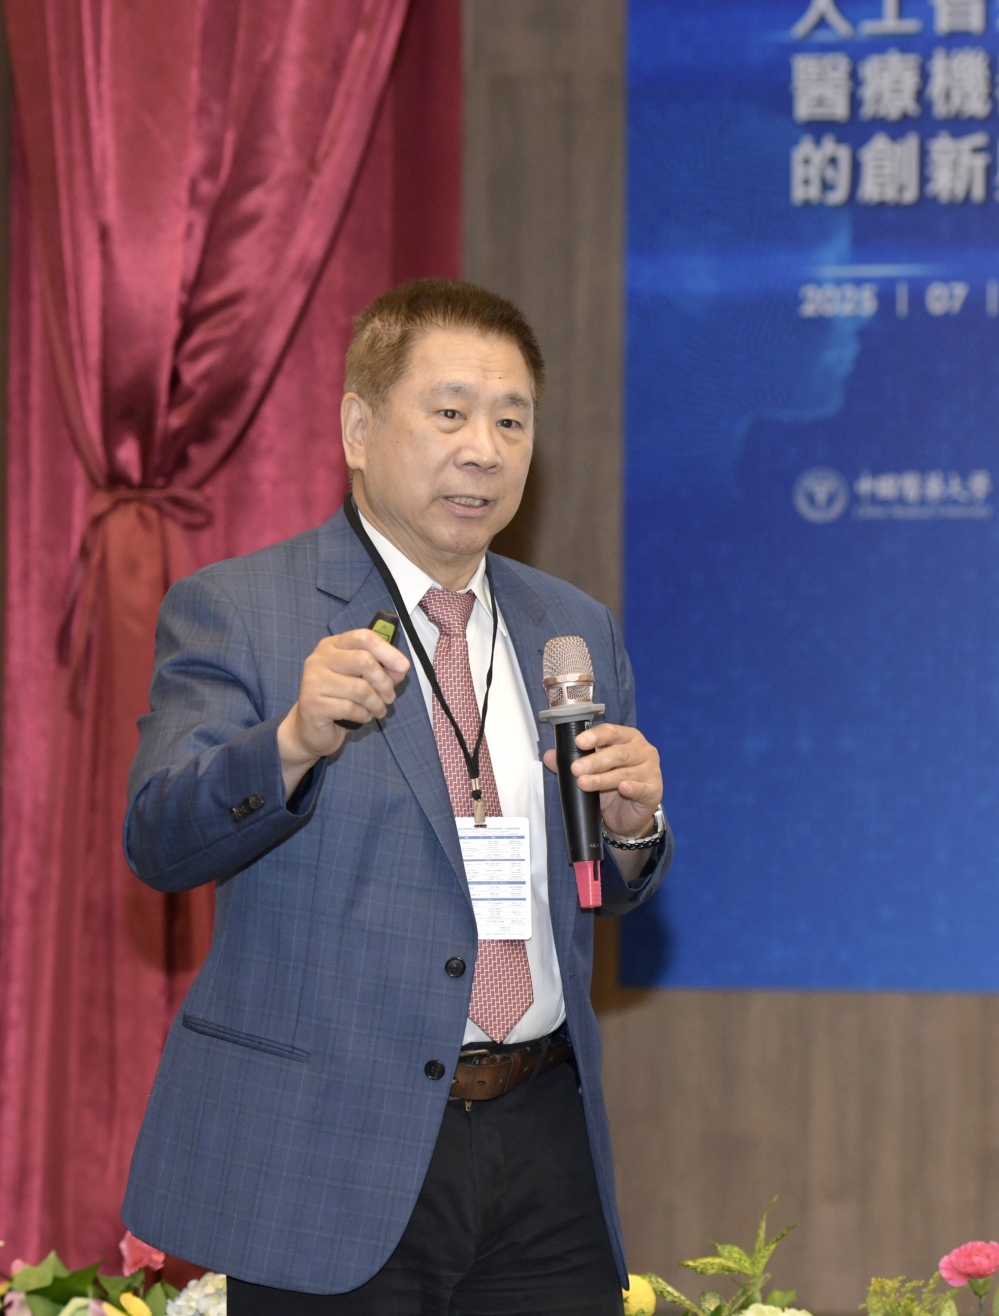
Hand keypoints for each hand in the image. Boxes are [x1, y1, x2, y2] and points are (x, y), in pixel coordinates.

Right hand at [278, 629, 409, 795]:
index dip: (387, 651)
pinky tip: (363, 717)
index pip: (363, 637)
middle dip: (384, 681)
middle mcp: (320, 659)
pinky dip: (364, 715)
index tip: (403, 667)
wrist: (311, 729)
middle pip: (364, 660)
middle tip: (389, 696)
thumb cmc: (340, 699)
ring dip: (376, 703)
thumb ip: (381, 670)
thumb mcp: (362, 680)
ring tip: (378, 710)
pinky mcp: (313, 704)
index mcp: (332, 646)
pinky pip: (351, 708)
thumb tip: (401, 668)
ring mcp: (313, 681)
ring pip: (360, 688)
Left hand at [542, 723, 661, 839]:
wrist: (627, 816)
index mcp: (627, 738)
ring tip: (584, 783)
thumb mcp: (590, 773)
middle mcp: (642, 750)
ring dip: (603, 778)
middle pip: (618, 752)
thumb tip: (549, 756)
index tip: (579, 742)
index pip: (611, 732)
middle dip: (594, 761)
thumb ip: (572, 762)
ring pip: (624, 772)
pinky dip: (632, 787)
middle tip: (576, 769)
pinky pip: (642, 788)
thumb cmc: (610, 787)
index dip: (595, 736)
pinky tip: (622, 788)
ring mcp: (650, 770)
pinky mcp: (655, 790)